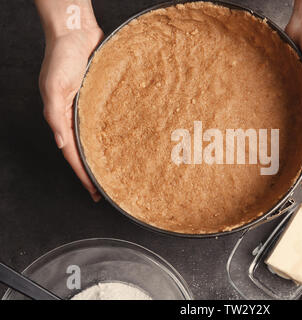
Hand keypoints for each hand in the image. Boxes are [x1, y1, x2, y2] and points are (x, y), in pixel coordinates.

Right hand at [39, 27, 102, 200]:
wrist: (76, 32)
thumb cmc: (62, 57)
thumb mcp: (53, 87)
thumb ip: (55, 116)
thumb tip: (62, 144)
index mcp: (62, 118)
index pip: (72, 153)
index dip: (82, 174)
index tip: (94, 191)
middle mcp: (77, 116)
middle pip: (86, 150)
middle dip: (95, 171)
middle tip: (109, 189)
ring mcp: (90, 108)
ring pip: (98, 138)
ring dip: (106, 155)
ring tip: (119, 172)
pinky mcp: (103, 98)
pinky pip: (110, 120)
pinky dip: (116, 134)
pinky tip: (127, 143)